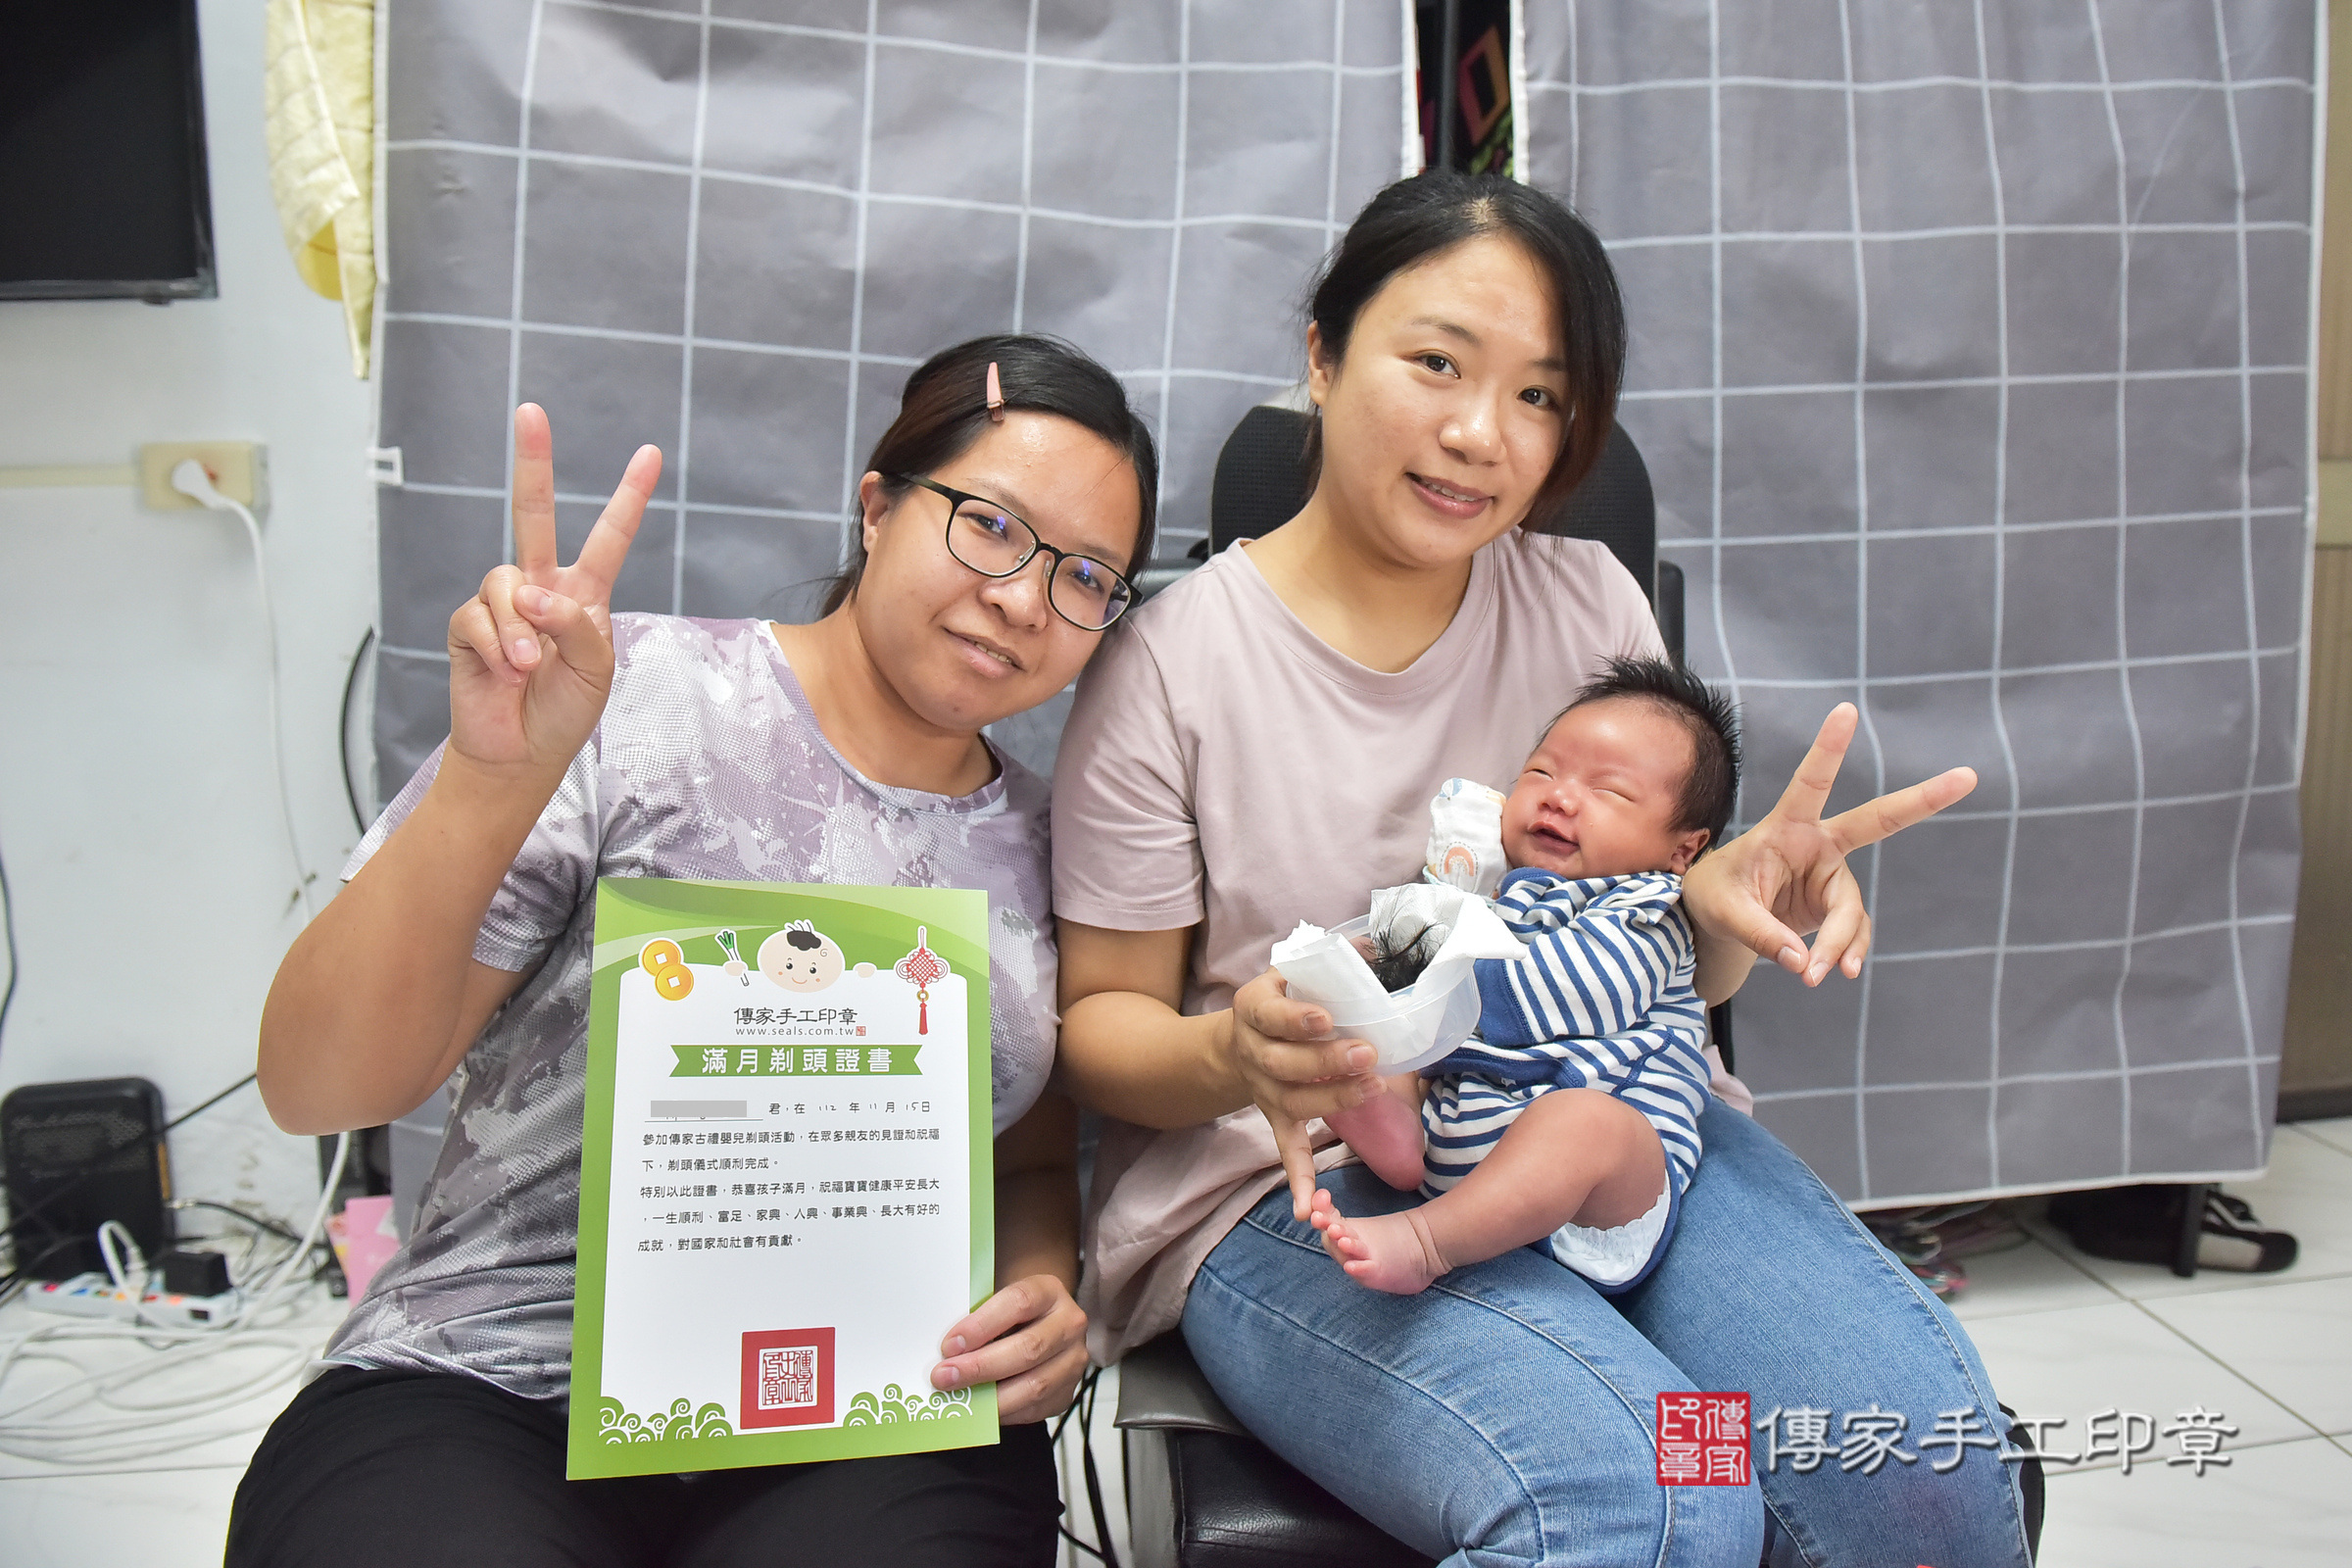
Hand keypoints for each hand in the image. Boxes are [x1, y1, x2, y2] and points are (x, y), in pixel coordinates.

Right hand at [444, 405, 661, 775]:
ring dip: (519, 629)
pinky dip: (495, 645)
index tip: (650, 454)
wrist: (519, 753)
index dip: (628, 497)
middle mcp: (541, 588)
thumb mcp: (595, 669)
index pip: (608, 537)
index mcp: (583, 595)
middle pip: (532, 513)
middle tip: (530, 411)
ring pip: (506, 580)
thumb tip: (532, 592)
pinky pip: (478, 615)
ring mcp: (502, 603)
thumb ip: (574, 624)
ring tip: (526, 667)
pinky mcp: (468, 625)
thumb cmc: (564, 712)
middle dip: (532, 461)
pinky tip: (502, 671)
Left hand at [931, 1274, 1088, 1425]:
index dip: (982, 1325)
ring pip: (1035, 1385)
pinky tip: (980, 1409)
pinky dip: (1004, 1413)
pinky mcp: (1067, 1392)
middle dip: (981, 1366)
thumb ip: (977, 1319)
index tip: (950, 1345)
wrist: (1041, 1323)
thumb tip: (945, 1352)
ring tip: (960, 1398)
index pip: (1019, 1303)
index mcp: (1050, 1291)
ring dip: (991, 1397)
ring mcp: (1073, 1360)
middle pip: (1028, 1348)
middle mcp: (1069, 1324)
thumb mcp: (997, 1301)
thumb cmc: (1009, 1313)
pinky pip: (1035, 1409)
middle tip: (944, 1376)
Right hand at [1227, 970, 1378, 1220]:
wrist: (1236, 1041)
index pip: (1270, 1015)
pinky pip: (1285, 1148)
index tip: (1328, 1018)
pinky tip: (1306, 1208)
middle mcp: (1252, 1051)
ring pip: (1291, 1102)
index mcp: (1252, 1008)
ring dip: (1331, 1099)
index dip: (1297, 1019)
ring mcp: (1262, 1088)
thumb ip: (1334, 958)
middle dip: (1326, 1061)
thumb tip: (1380, 943)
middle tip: (1366, 1054)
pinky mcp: (1274, 1116)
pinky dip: (1296, 1178)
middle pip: (1283, 1064)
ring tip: (1372, 1088)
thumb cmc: (1280, 1000)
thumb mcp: (1293, 971)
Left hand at [1683, 702, 1976, 985]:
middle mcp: (1817, 844)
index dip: (1829, 748)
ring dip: (1839, 942)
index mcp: (1784, 827)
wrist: (1717, 918)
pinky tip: (1838, 971)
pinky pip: (1851, 932)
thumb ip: (1762, 934)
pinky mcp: (1834, 906)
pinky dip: (1845, 951)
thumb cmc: (1714, 897)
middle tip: (1969, 776)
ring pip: (1850, 910)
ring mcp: (1830, 875)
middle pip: (1877, 820)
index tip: (1846, 709)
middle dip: (1922, 800)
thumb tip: (1805, 963)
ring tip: (1816, 975)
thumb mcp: (1724, 912)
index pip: (1810, 782)